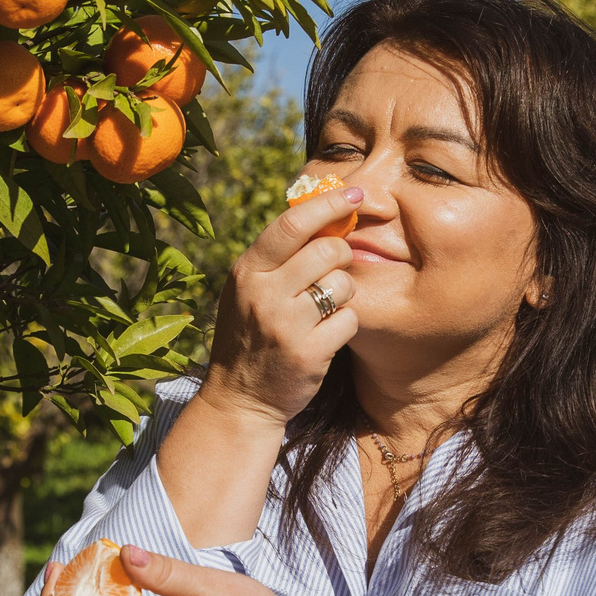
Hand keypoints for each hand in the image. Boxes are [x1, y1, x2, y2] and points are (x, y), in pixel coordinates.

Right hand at [197, 183, 369, 426]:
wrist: (239, 400)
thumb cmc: (250, 337)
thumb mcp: (248, 290)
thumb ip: (276, 257)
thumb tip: (321, 212)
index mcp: (247, 271)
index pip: (292, 223)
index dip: (329, 204)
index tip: (355, 195)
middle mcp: (263, 294)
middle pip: (328, 250)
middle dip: (342, 256)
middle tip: (335, 271)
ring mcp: (285, 325)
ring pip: (343, 284)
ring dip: (344, 293)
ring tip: (325, 309)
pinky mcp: (308, 354)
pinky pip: (349, 320)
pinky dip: (345, 325)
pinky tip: (327, 336)